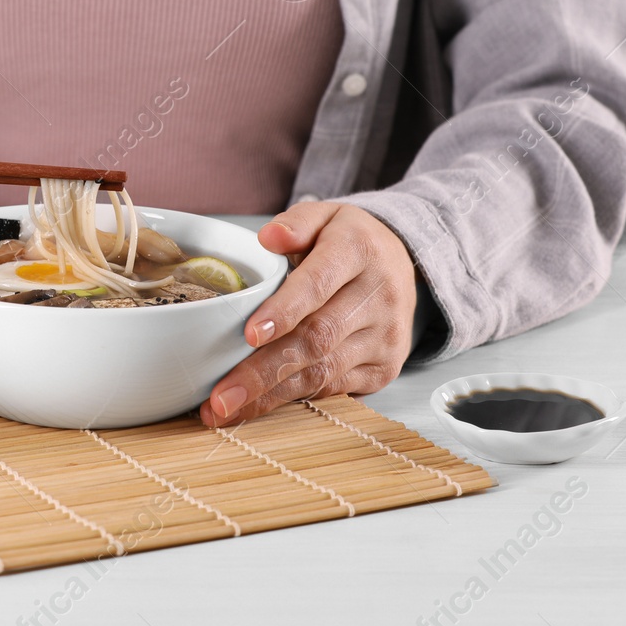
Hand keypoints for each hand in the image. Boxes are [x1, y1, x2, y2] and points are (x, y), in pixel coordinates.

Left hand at [199, 203, 415, 426]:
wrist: (403, 265)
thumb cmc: (347, 242)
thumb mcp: (325, 216)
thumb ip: (296, 223)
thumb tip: (269, 237)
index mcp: (359, 251)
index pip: (318, 284)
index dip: (284, 312)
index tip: (249, 335)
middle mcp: (379, 297)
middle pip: (317, 339)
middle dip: (263, 371)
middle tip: (221, 394)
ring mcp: (385, 337)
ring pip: (323, 372)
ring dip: (270, 395)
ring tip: (224, 409)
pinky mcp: (384, 368)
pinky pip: (333, 388)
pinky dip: (291, 399)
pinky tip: (256, 407)